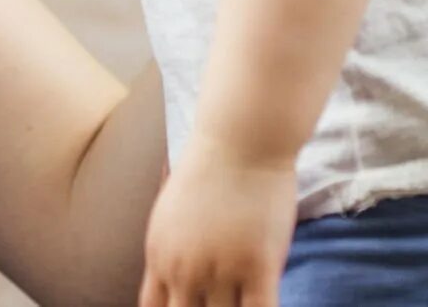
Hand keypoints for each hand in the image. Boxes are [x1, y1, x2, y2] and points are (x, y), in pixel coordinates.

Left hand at [141, 138, 296, 306]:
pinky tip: (267, 303)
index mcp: (160, 258)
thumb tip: (177, 284)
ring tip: (243, 305)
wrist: (241, 138)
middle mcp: (185, 269)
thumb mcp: (170, 214)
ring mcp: (222, 270)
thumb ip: (171, 254)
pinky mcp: (259, 266)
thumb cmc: (210, 169)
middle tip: (221, 305)